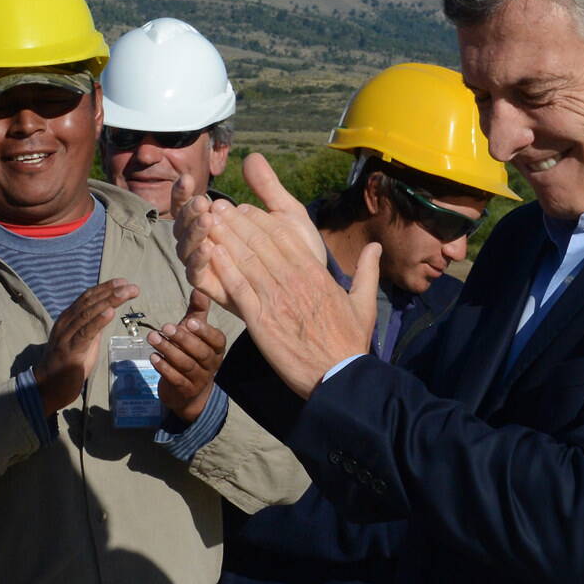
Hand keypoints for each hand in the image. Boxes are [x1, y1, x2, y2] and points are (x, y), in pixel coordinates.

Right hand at [36, 280, 139, 415]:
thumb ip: (92, 328)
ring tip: (125, 293)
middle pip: (90, 302)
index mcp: (69, 318)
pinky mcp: (70, 350)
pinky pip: (85, 333)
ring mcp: (66, 335)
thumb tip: (107, 314)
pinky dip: (98, 321)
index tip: (124, 282)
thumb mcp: (84, 342)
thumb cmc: (67, 365)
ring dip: (109, 301)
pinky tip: (110, 313)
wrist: (47, 387)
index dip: (105, 288)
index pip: (88, 297)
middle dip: (112, 292)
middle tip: (132, 286)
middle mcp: (66, 322)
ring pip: (88, 313)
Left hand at [150, 289, 226, 422]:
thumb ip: (197, 311)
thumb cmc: (192, 354)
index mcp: (217, 348)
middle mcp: (212, 364)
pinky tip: (153, 357)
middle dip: (182, 339)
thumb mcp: (196, 333)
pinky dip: (164, 368)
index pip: (216, 339)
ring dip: (168, 351)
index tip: (188, 322)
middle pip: (200, 352)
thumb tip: (199, 287)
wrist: (189, 392)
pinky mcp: (185, 390)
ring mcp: (199, 379)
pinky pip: (176, 379)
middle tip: (165, 327)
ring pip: (186, 365)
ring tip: (152, 338)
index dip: (204, 331)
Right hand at [175, 153, 326, 307]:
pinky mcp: (213, 288)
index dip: (184, 192)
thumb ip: (268, 187)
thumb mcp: (285, 213)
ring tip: (207, 219)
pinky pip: (196, 275)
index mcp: (218, 224)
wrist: (311, 287)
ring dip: (193, 232)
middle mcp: (206, 244)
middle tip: (202, 202)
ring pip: (185, 248)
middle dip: (187, 211)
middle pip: (182, 225)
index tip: (189, 179)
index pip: (191, 205)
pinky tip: (210, 247)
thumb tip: (252, 157)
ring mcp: (208, 267)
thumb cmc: (296, 250)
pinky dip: (199, 260)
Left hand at [182, 152, 377, 396]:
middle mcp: (294, 281)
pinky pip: (238, 289)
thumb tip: (376, 246)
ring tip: (208, 222)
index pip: (284, 236)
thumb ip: (368, 271)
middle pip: (260, 242)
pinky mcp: (260, 321)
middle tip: (218, 206)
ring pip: (245, 260)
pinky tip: (211, 254)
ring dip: (225, 238)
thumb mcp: (365, 303)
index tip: (245, 208)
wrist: (337, 376)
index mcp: (316, 274)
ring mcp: (275, 300)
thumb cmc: (350, 342)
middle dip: (237, 221)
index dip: (261, 219)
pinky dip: (223, 269)